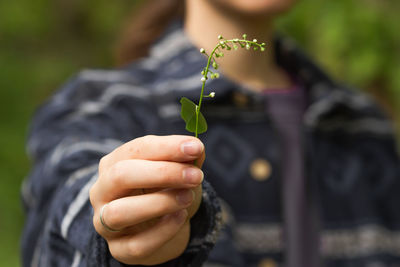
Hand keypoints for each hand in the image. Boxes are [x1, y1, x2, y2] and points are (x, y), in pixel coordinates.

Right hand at [89, 135, 204, 264]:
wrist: (164, 227)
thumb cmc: (167, 191)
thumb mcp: (177, 171)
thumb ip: (186, 159)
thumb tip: (196, 147)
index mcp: (114, 163)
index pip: (136, 149)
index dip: (167, 147)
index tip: (195, 147)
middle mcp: (102, 191)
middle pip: (120, 175)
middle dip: (162, 173)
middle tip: (195, 175)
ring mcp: (104, 222)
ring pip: (120, 212)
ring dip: (159, 203)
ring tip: (188, 197)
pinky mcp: (118, 249)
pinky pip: (137, 244)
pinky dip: (163, 231)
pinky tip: (181, 217)